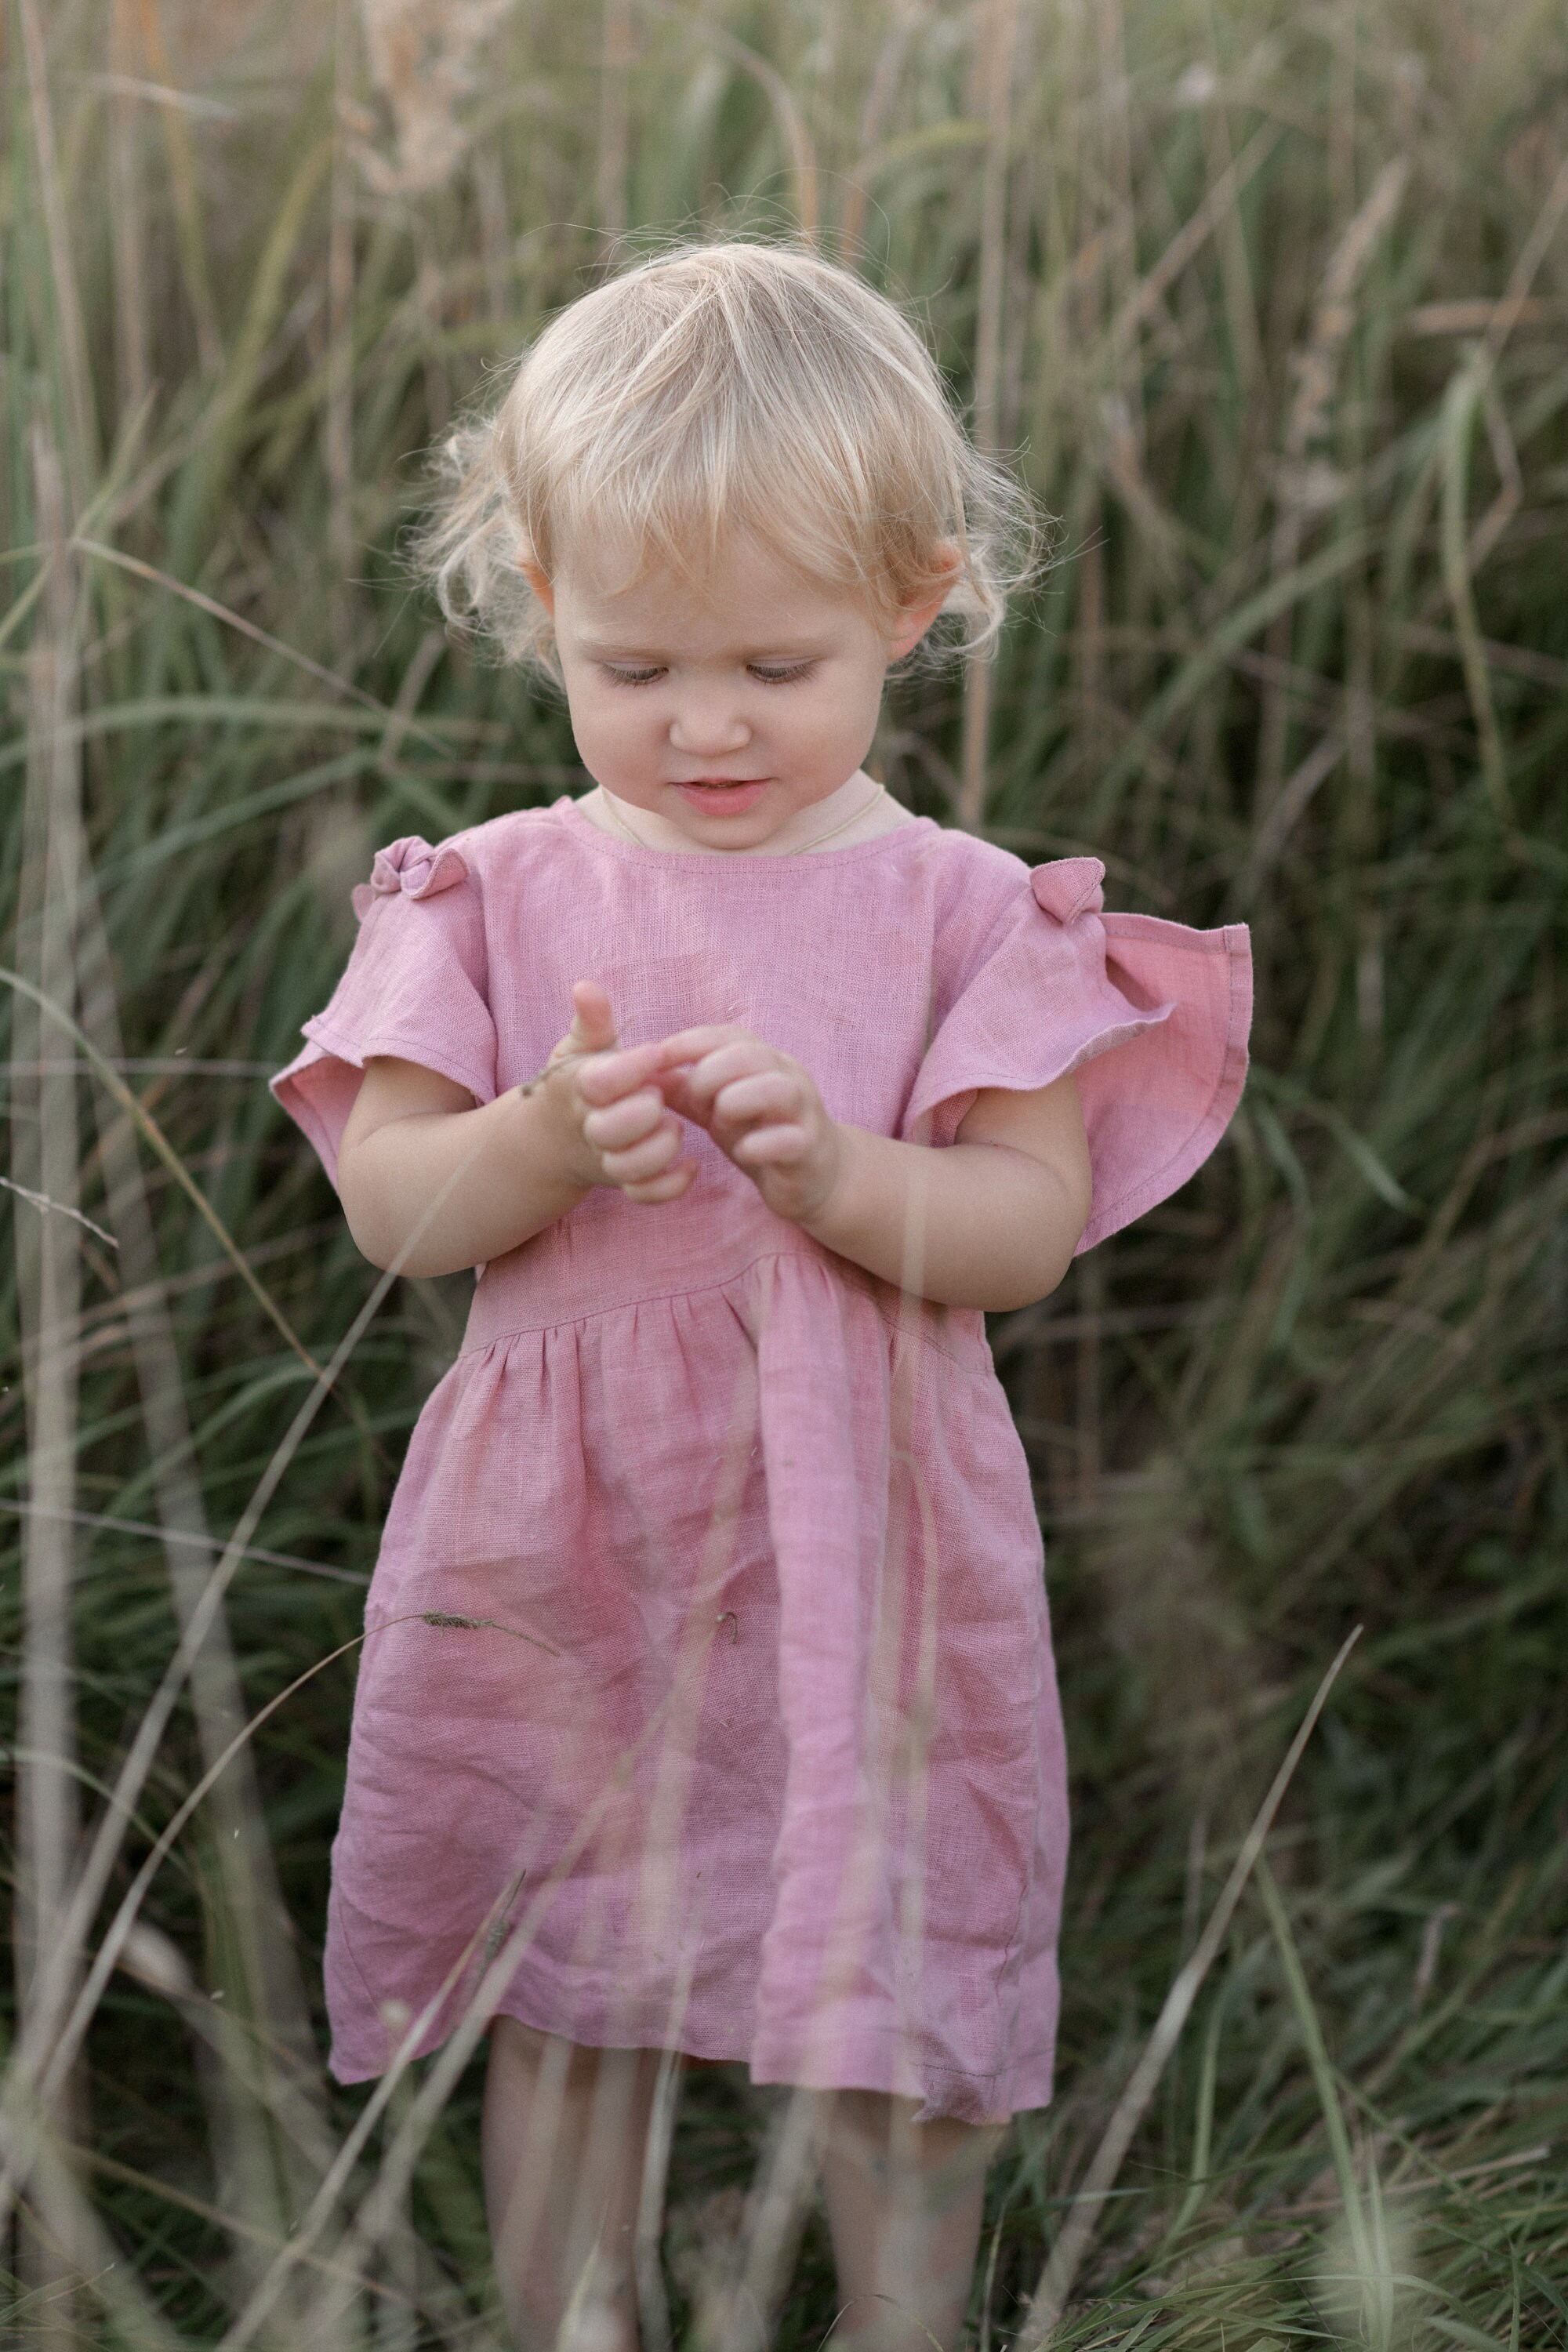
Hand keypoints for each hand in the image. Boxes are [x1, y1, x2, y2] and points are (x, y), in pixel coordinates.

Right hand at [544, 982, 695, 1204]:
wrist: (562, 1134)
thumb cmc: (584, 1079)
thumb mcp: (584, 1047)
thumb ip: (592, 1020)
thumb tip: (585, 986)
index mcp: (580, 1087)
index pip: (599, 1081)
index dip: (631, 1068)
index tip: (655, 1054)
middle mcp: (590, 1126)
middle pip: (608, 1130)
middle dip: (643, 1113)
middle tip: (660, 1096)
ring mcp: (607, 1158)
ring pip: (627, 1167)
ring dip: (659, 1149)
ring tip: (676, 1128)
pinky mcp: (624, 1183)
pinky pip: (645, 1196)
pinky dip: (672, 1186)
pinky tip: (692, 1165)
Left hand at [648, 1024, 843, 1225]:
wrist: (815, 1177)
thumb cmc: (762, 1133)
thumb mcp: (718, 1109)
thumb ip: (686, 1091)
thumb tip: (642, 1073)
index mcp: (764, 1061)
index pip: (727, 1035)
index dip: (689, 1042)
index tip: (655, 1058)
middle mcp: (788, 1076)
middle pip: (748, 1055)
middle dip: (709, 1075)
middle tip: (693, 1102)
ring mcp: (804, 1111)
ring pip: (776, 1088)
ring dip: (736, 1103)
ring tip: (719, 1125)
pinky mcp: (811, 1148)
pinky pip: (789, 1139)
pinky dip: (759, 1144)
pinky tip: (743, 1152)